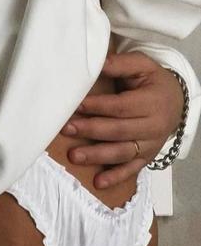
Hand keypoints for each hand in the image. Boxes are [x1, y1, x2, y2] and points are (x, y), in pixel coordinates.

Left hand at [59, 52, 184, 188]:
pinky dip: (116, 177)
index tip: (76, 106)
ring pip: (123, 152)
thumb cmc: (152, 82)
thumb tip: (97, 62)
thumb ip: (120, 64)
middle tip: (67, 129)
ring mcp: (150, 144)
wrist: (177, 102)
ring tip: (75, 156)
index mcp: (152, 102)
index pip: (121, 106)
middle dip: (91, 130)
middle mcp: (154, 126)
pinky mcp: (146, 157)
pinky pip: (132, 169)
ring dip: (98, 155)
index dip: (98, 106)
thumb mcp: (142, 66)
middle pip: (119, 130)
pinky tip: (98, 183)